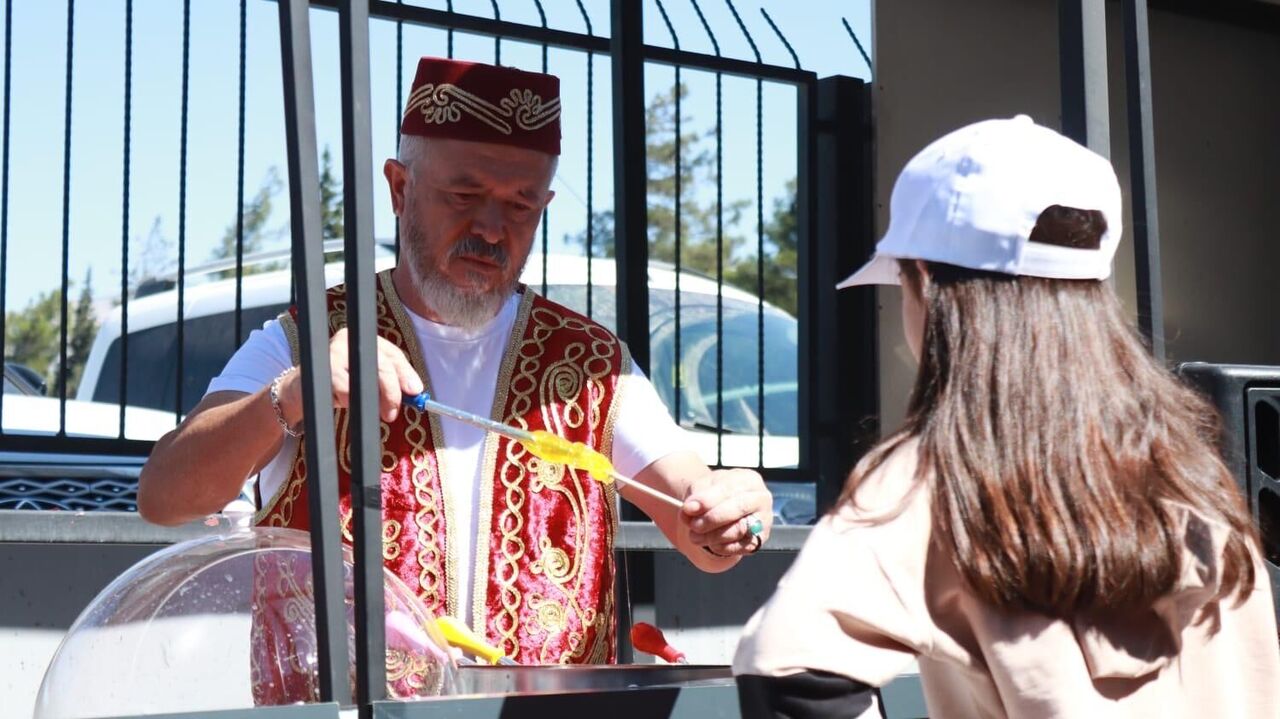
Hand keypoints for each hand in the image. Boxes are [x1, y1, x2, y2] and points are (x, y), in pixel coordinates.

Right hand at [277, 328, 423, 424]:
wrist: (300, 390)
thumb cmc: (337, 385)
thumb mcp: (365, 381)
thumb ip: (388, 383)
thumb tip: (414, 393)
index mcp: (363, 341)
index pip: (392, 354)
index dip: (406, 373)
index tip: (416, 391)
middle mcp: (350, 340)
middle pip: (382, 364)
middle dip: (392, 391)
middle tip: (393, 412)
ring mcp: (334, 351)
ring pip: (366, 377)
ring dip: (372, 398)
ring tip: (370, 410)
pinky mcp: (322, 367)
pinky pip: (345, 388)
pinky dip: (348, 400)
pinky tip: (344, 403)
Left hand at [680, 468, 771, 557]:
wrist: (725, 508)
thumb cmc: (717, 494)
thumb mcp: (705, 486)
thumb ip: (697, 495)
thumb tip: (689, 509)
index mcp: (749, 480)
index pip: (729, 489)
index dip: (707, 500)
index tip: (688, 508)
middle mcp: (760, 499)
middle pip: (739, 508)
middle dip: (712, 519)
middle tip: (693, 525)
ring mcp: (763, 521)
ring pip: (738, 530)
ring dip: (712, 536)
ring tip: (695, 536)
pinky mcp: (758, 540)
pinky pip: (739, 547)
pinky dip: (721, 547)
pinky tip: (710, 543)